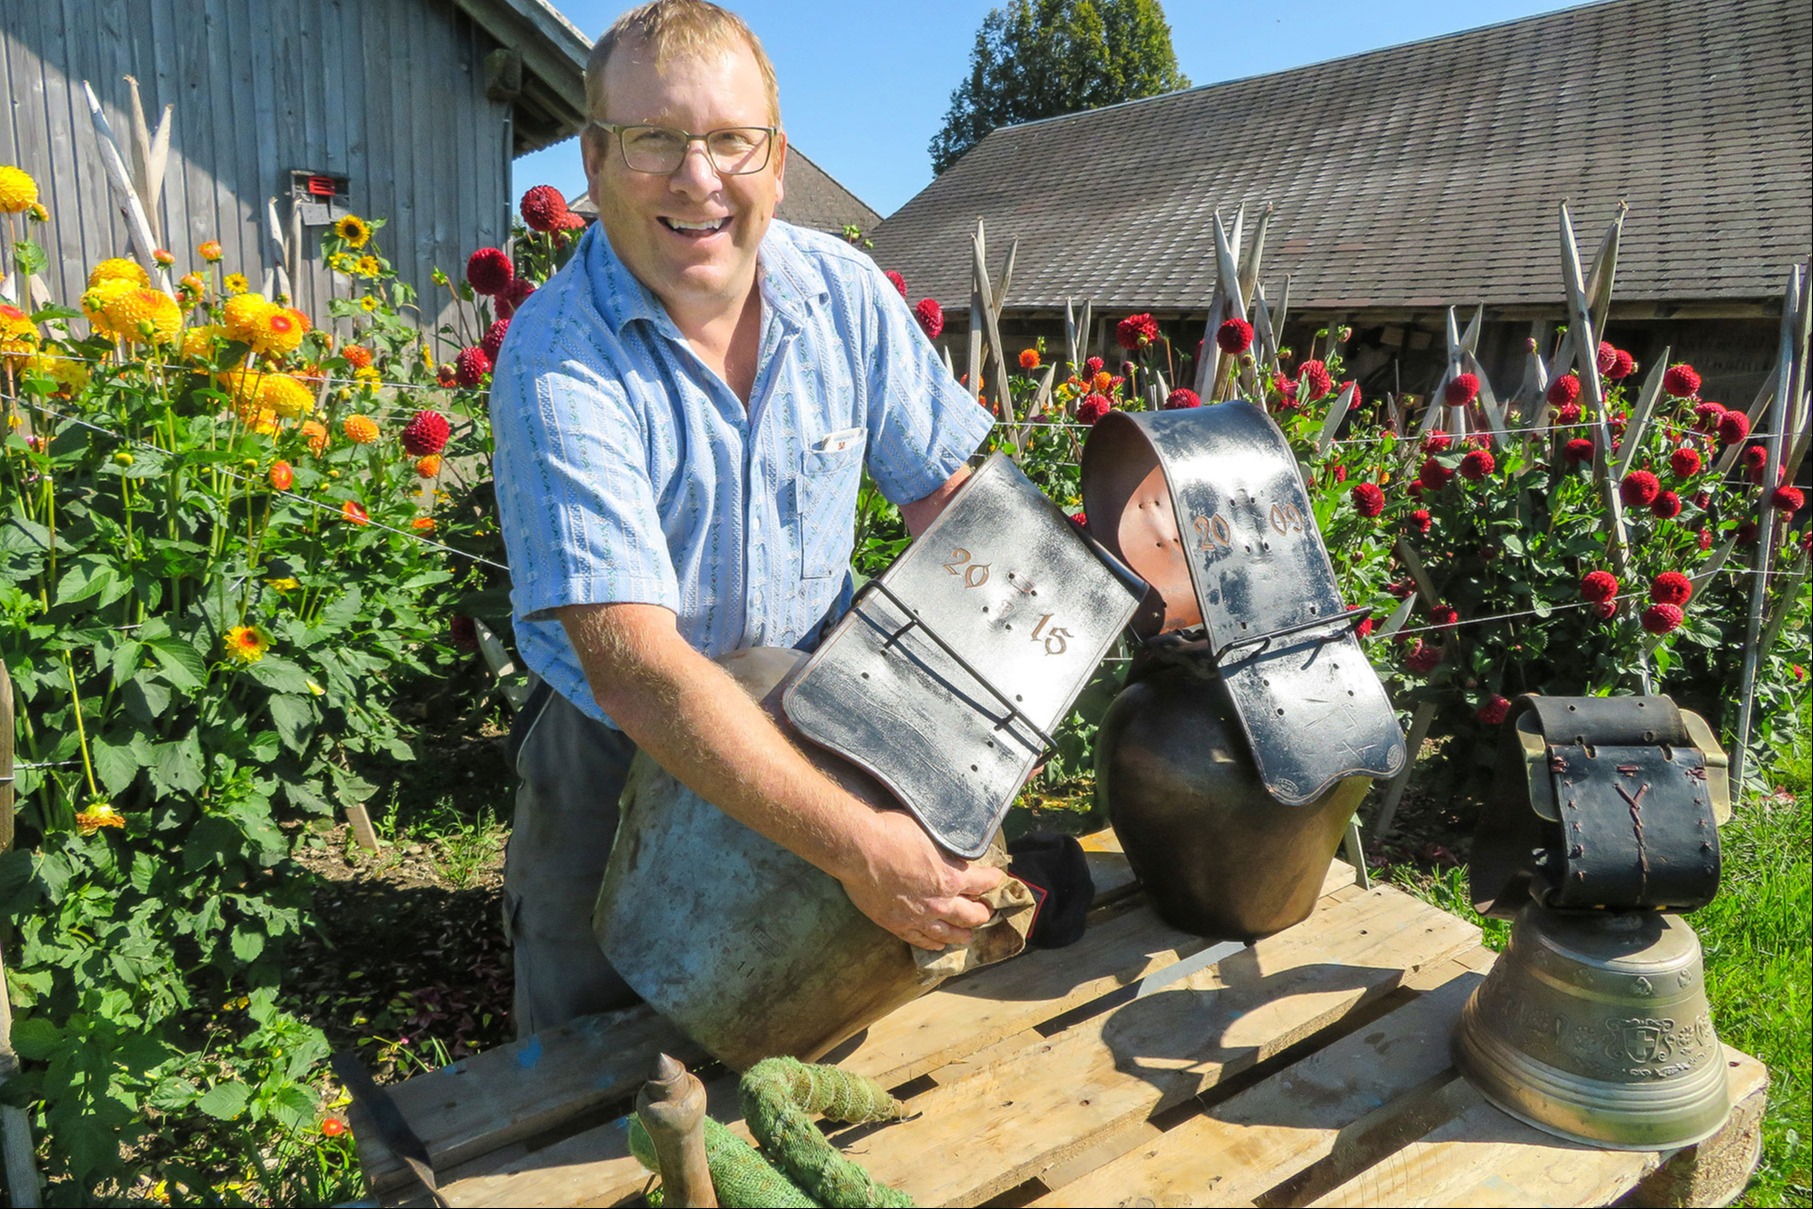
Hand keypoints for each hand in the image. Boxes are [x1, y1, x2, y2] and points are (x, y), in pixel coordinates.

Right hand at [838, 808, 1006, 950]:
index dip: (992, 880)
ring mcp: (918, 917)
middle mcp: (939, 903)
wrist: (858, 850)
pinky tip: (938, 944)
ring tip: (967, 936)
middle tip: (985, 911)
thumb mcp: (929, 833)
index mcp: (951, 877)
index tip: (995, 879)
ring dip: (962, 934)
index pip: (983, 883)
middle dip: (982, 912)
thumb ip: (944, 849)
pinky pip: (920, 940)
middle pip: (971, 915)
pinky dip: (932, 943)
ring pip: (948, 933)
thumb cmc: (891, 833)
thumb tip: (953, 851)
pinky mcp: (897, 925)